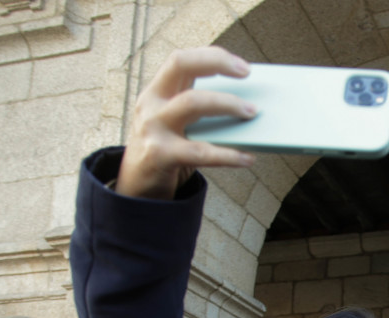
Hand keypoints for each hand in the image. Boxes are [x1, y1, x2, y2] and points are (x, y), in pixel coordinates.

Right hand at [116, 46, 257, 199]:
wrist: (137, 189)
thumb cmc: (166, 151)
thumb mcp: (175, 124)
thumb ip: (200, 111)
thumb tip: (247, 105)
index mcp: (157, 92)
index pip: (181, 59)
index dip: (212, 57)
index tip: (242, 67)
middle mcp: (152, 104)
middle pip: (181, 65)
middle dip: (217, 63)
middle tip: (247, 74)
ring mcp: (153, 128)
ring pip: (191, 102)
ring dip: (226, 103)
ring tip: (252, 113)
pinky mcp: (160, 155)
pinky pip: (200, 152)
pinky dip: (228, 155)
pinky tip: (247, 158)